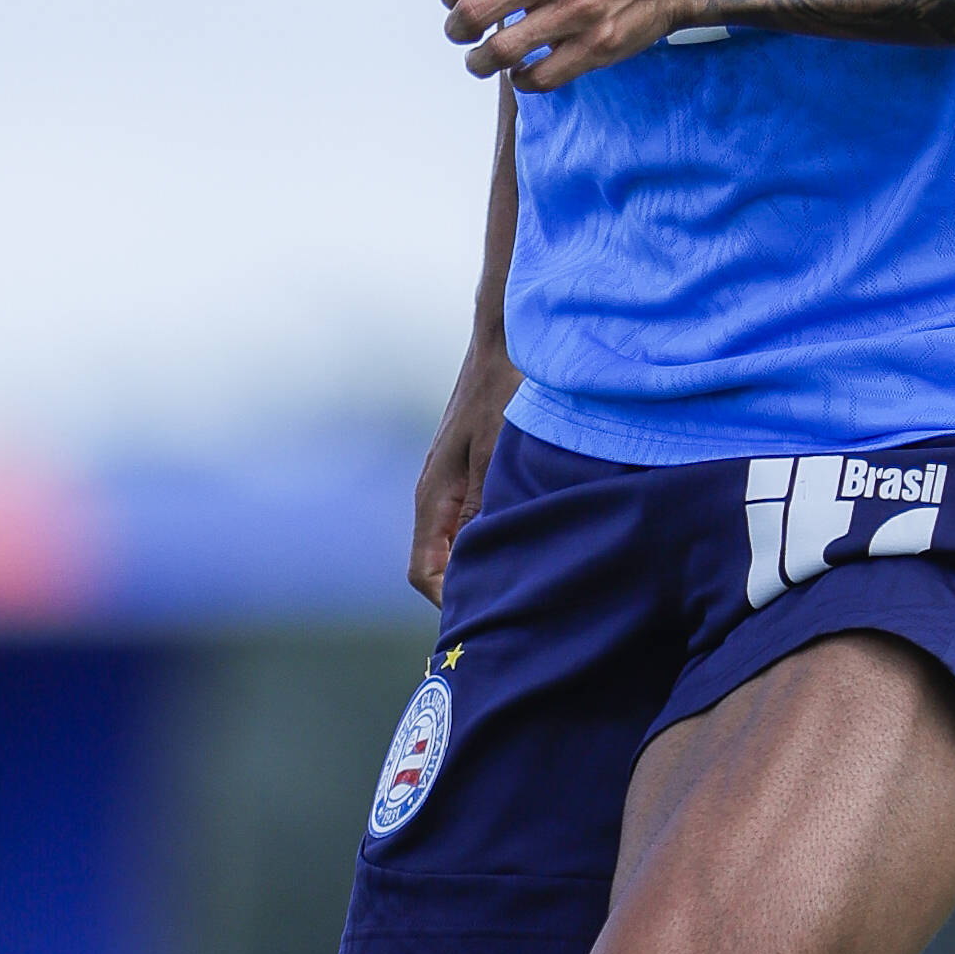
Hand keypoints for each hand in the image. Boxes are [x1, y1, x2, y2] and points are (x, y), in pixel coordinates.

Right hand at [409, 335, 519, 602]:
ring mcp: (453, 482)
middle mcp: (436, 494)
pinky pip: (474, 518)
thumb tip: (475, 565)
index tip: (488, 614)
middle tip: (516, 609)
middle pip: (440, 563)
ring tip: (528, 581)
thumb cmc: (503, 391)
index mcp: (433, 497)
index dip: (449, 602)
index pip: (423, 572)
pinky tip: (531, 539)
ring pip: (458, 541)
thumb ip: (483, 510)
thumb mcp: (497, 455)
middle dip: (469, 589)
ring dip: (485, 562)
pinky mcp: (472, 470)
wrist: (507, 338)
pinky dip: (494, 535)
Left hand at [433, 0, 711, 92]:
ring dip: (480, 64)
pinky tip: (522, 72)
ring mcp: (577, 11)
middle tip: (462, 35)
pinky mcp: (597, 45)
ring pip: (501, 51)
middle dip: (457, 32)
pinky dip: (521, 81)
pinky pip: (540, 78)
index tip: (455, 1)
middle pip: (472, 15)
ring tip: (482, 62)